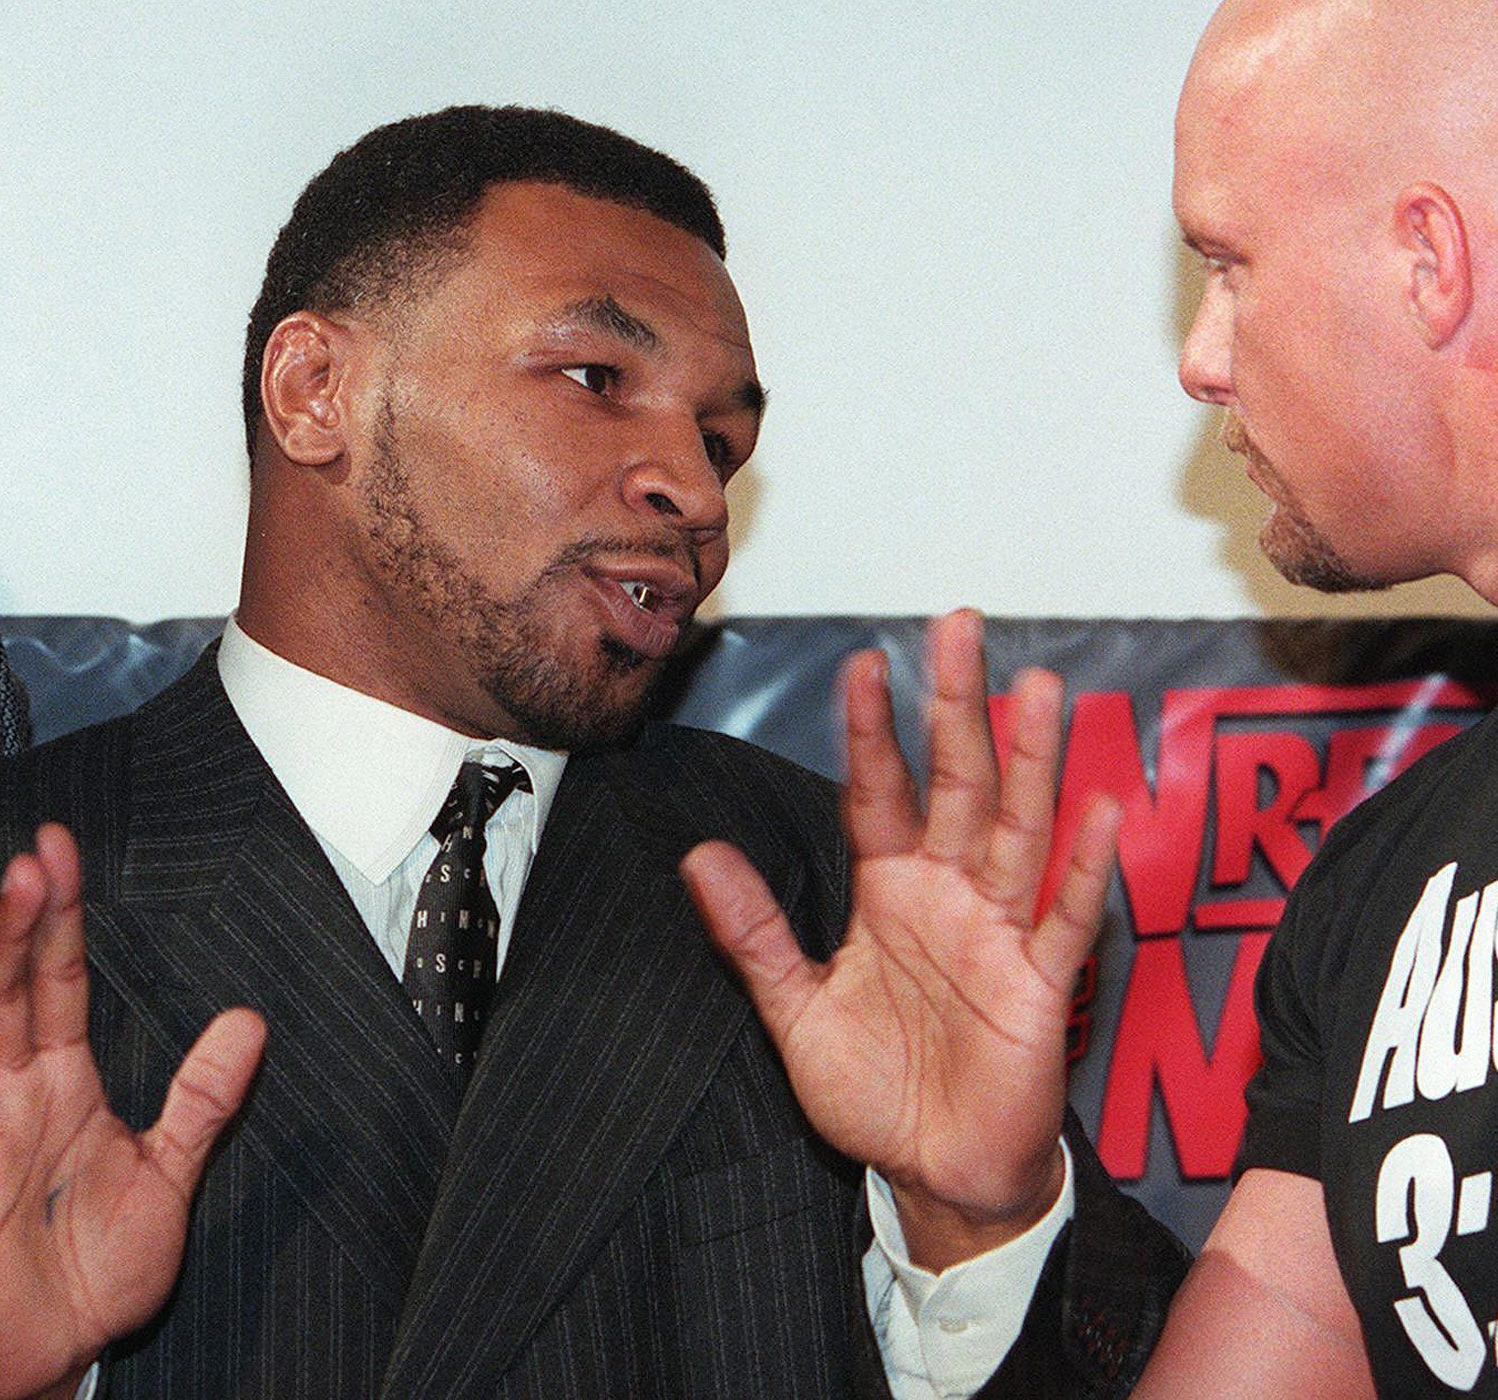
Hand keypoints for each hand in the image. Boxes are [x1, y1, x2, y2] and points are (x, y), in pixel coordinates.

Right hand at [0, 823, 266, 1399]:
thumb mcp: (169, 1171)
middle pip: (4, 998)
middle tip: (22, 868)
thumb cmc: (100, 1265)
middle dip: (11, 933)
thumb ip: (202, 1097)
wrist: (60, 1354)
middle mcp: (12, 1096)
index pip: (59, 980)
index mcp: (64, 1080)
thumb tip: (249, 1022)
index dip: (58, 916)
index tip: (56, 849)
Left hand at [682, 609, 1116, 1268]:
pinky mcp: (1040, 986)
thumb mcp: (795, 1010)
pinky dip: (1083, 868)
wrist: (932, 1174)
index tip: (862, 662)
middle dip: (959, 707)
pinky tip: (1099, 810)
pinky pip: (1066, 920)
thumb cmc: (874, 1091)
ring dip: (1032, 760)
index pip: (878, 793)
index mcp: (889, 892)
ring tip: (1039, 687)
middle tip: (959, 626)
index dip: (870, 731)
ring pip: (1020, 829)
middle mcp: (949, 896)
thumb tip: (699, 856)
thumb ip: (755, 933)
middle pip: (959, 784)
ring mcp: (1000, 933)